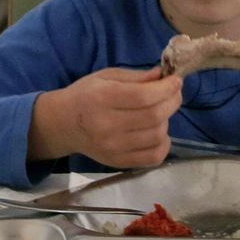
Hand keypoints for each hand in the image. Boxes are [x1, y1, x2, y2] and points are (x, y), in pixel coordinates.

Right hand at [28, 68, 182, 167]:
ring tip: (161, 111)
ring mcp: (113, 148)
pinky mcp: (118, 162)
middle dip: (172, 101)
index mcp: (102, 98)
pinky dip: (164, 145)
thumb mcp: (106, 76)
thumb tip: (164, 76)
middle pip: (154, 116)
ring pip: (157, 136)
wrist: (63, 124)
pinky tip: (159, 133)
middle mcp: (107, 126)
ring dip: (167, 121)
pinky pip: (153, 158)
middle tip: (174, 93)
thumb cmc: (85, 94)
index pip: (143, 96)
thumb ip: (136, 77)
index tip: (176, 80)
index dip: (166, 88)